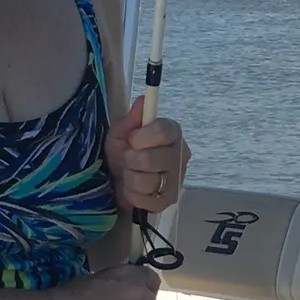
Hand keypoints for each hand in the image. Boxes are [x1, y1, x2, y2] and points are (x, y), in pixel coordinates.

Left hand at [104, 96, 189, 218]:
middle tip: (129, 159)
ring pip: (146, 181)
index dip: (141, 137)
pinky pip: (145, 199)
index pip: (163, 131)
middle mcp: (181, 155)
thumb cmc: (123, 151)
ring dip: (130, 178)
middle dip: (131, 160)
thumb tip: (144, 99)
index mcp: (172, 132)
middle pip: (151, 159)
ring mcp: (177, 180)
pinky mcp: (170, 200)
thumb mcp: (122, 131)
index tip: (132, 140)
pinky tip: (134, 189)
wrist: (118, 178)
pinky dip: (132, 195)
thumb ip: (133, 117)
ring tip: (130, 174)